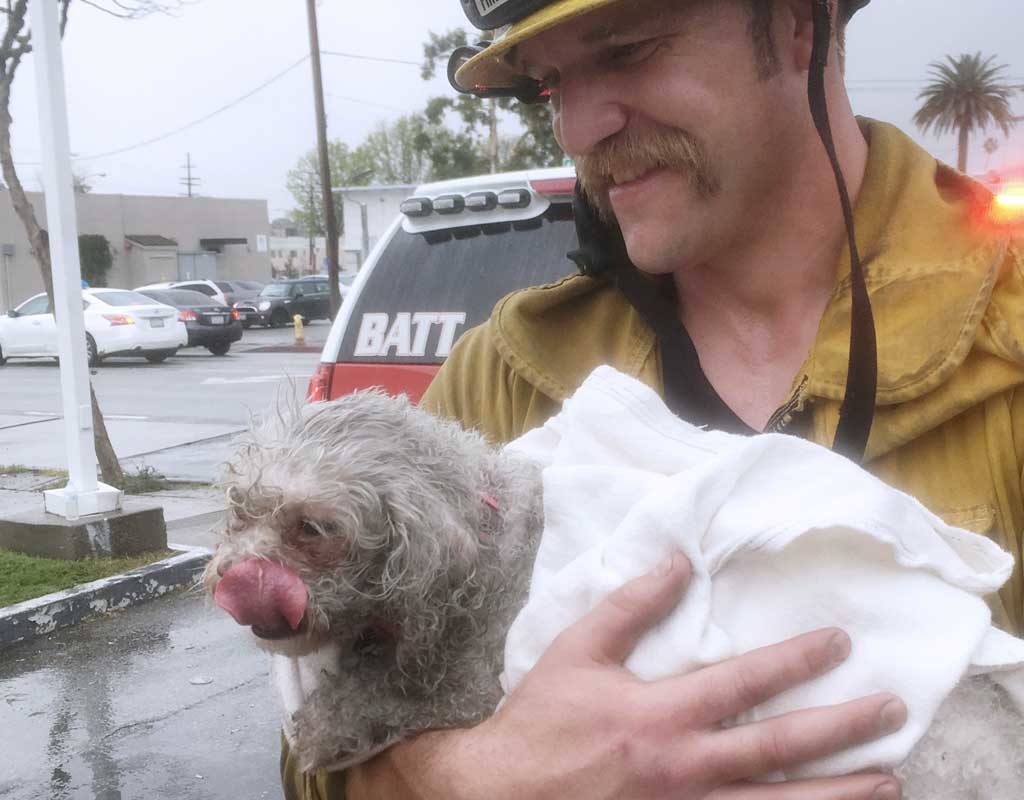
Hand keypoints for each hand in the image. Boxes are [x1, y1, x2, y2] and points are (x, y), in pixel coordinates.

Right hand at [440, 552, 904, 799]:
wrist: (504, 795)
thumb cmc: (542, 721)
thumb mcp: (577, 652)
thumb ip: (630, 607)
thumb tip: (678, 564)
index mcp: (661, 715)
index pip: (744, 682)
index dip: (797, 660)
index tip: (839, 642)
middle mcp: (685, 767)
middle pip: (779, 749)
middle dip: (842, 729)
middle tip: (892, 711)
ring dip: (838, 794)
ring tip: (888, 782)